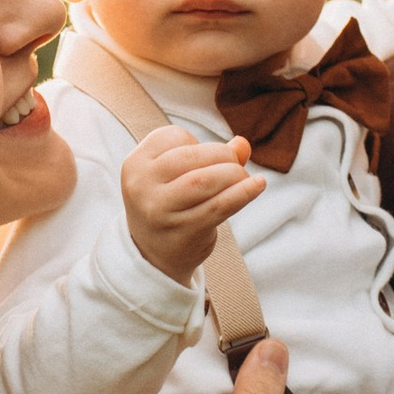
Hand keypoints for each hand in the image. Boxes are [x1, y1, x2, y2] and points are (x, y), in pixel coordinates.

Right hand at [121, 123, 263, 283]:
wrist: (154, 257)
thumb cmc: (170, 206)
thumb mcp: (177, 176)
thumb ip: (209, 155)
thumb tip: (243, 144)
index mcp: (135, 165)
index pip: (174, 136)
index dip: (198, 143)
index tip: (204, 161)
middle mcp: (142, 187)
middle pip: (191, 157)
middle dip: (223, 156)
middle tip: (236, 166)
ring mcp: (160, 211)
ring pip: (204, 181)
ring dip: (234, 174)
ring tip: (243, 178)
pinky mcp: (184, 231)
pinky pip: (220, 206)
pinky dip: (244, 192)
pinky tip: (258, 185)